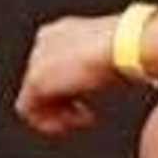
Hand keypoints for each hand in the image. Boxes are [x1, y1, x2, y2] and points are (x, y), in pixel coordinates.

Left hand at [15, 13, 124, 135]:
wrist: (126, 44)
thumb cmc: (130, 49)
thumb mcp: (112, 59)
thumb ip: (101, 67)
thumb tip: (116, 77)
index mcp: (62, 32)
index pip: (55, 64)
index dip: (70, 87)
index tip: (87, 99)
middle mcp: (44, 42)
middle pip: (44, 81)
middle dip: (63, 102)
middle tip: (84, 114)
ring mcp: (37, 59)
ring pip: (34, 97)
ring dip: (57, 114)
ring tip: (80, 120)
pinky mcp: (35, 79)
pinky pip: (27, 110)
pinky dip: (48, 123)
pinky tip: (70, 125)